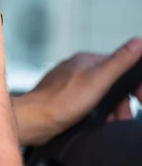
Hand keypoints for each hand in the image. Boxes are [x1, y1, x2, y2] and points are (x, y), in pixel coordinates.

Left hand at [15, 38, 141, 145]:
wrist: (33, 121)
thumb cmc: (61, 102)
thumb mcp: (98, 81)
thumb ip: (119, 62)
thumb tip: (138, 43)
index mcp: (87, 60)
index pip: (121, 67)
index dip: (133, 85)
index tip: (139, 99)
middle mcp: (78, 69)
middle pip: (111, 84)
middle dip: (121, 103)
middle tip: (122, 118)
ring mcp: (70, 83)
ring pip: (100, 96)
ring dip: (109, 111)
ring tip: (109, 123)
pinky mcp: (64, 98)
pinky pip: (87, 105)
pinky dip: (95, 115)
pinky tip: (93, 123)